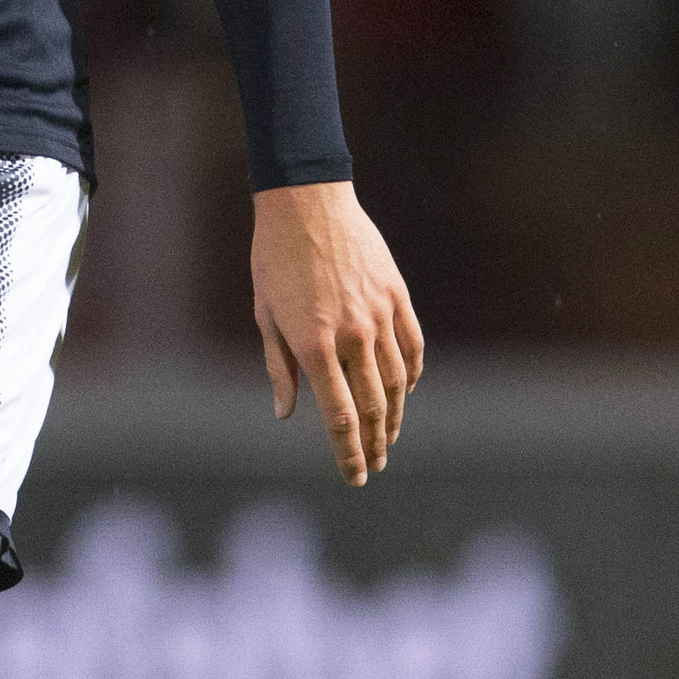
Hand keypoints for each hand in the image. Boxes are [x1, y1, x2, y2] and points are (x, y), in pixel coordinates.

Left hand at [249, 181, 421, 484]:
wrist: (306, 202)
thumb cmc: (275, 259)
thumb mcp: (265, 315)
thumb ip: (279, 369)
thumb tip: (286, 415)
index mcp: (314, 345)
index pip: (339, 416)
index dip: (348, 452)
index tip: (355, 476)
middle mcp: (352, 335)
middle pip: (372, 406)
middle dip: (374, 443)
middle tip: (374, 466)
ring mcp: (379, 314)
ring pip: (398, 380)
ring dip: (396, 416)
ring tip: (390, 438)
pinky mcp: (396, 295)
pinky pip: (412, 345)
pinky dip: (412, 373)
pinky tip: (408, 390)